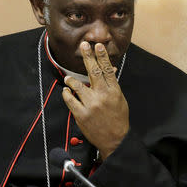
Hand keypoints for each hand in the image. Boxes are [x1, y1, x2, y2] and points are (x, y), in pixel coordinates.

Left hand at [62, 42, 128, 159]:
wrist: (115, 140)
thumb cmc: (118, 119)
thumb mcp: (120, 99)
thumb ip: (112, 85)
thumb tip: (110, 69)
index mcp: (114, 91)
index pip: (107, 70)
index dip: (102, 56)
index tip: (98, 46)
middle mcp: (102, 96)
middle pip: (94, 72)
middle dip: (88, 57)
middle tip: (84, 46)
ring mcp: (90, 105)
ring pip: (78, 86)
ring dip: (71, 80)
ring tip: (68, 78)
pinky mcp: (81, 115)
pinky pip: (70, 100)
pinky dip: (67, 93)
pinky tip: (66, 91)